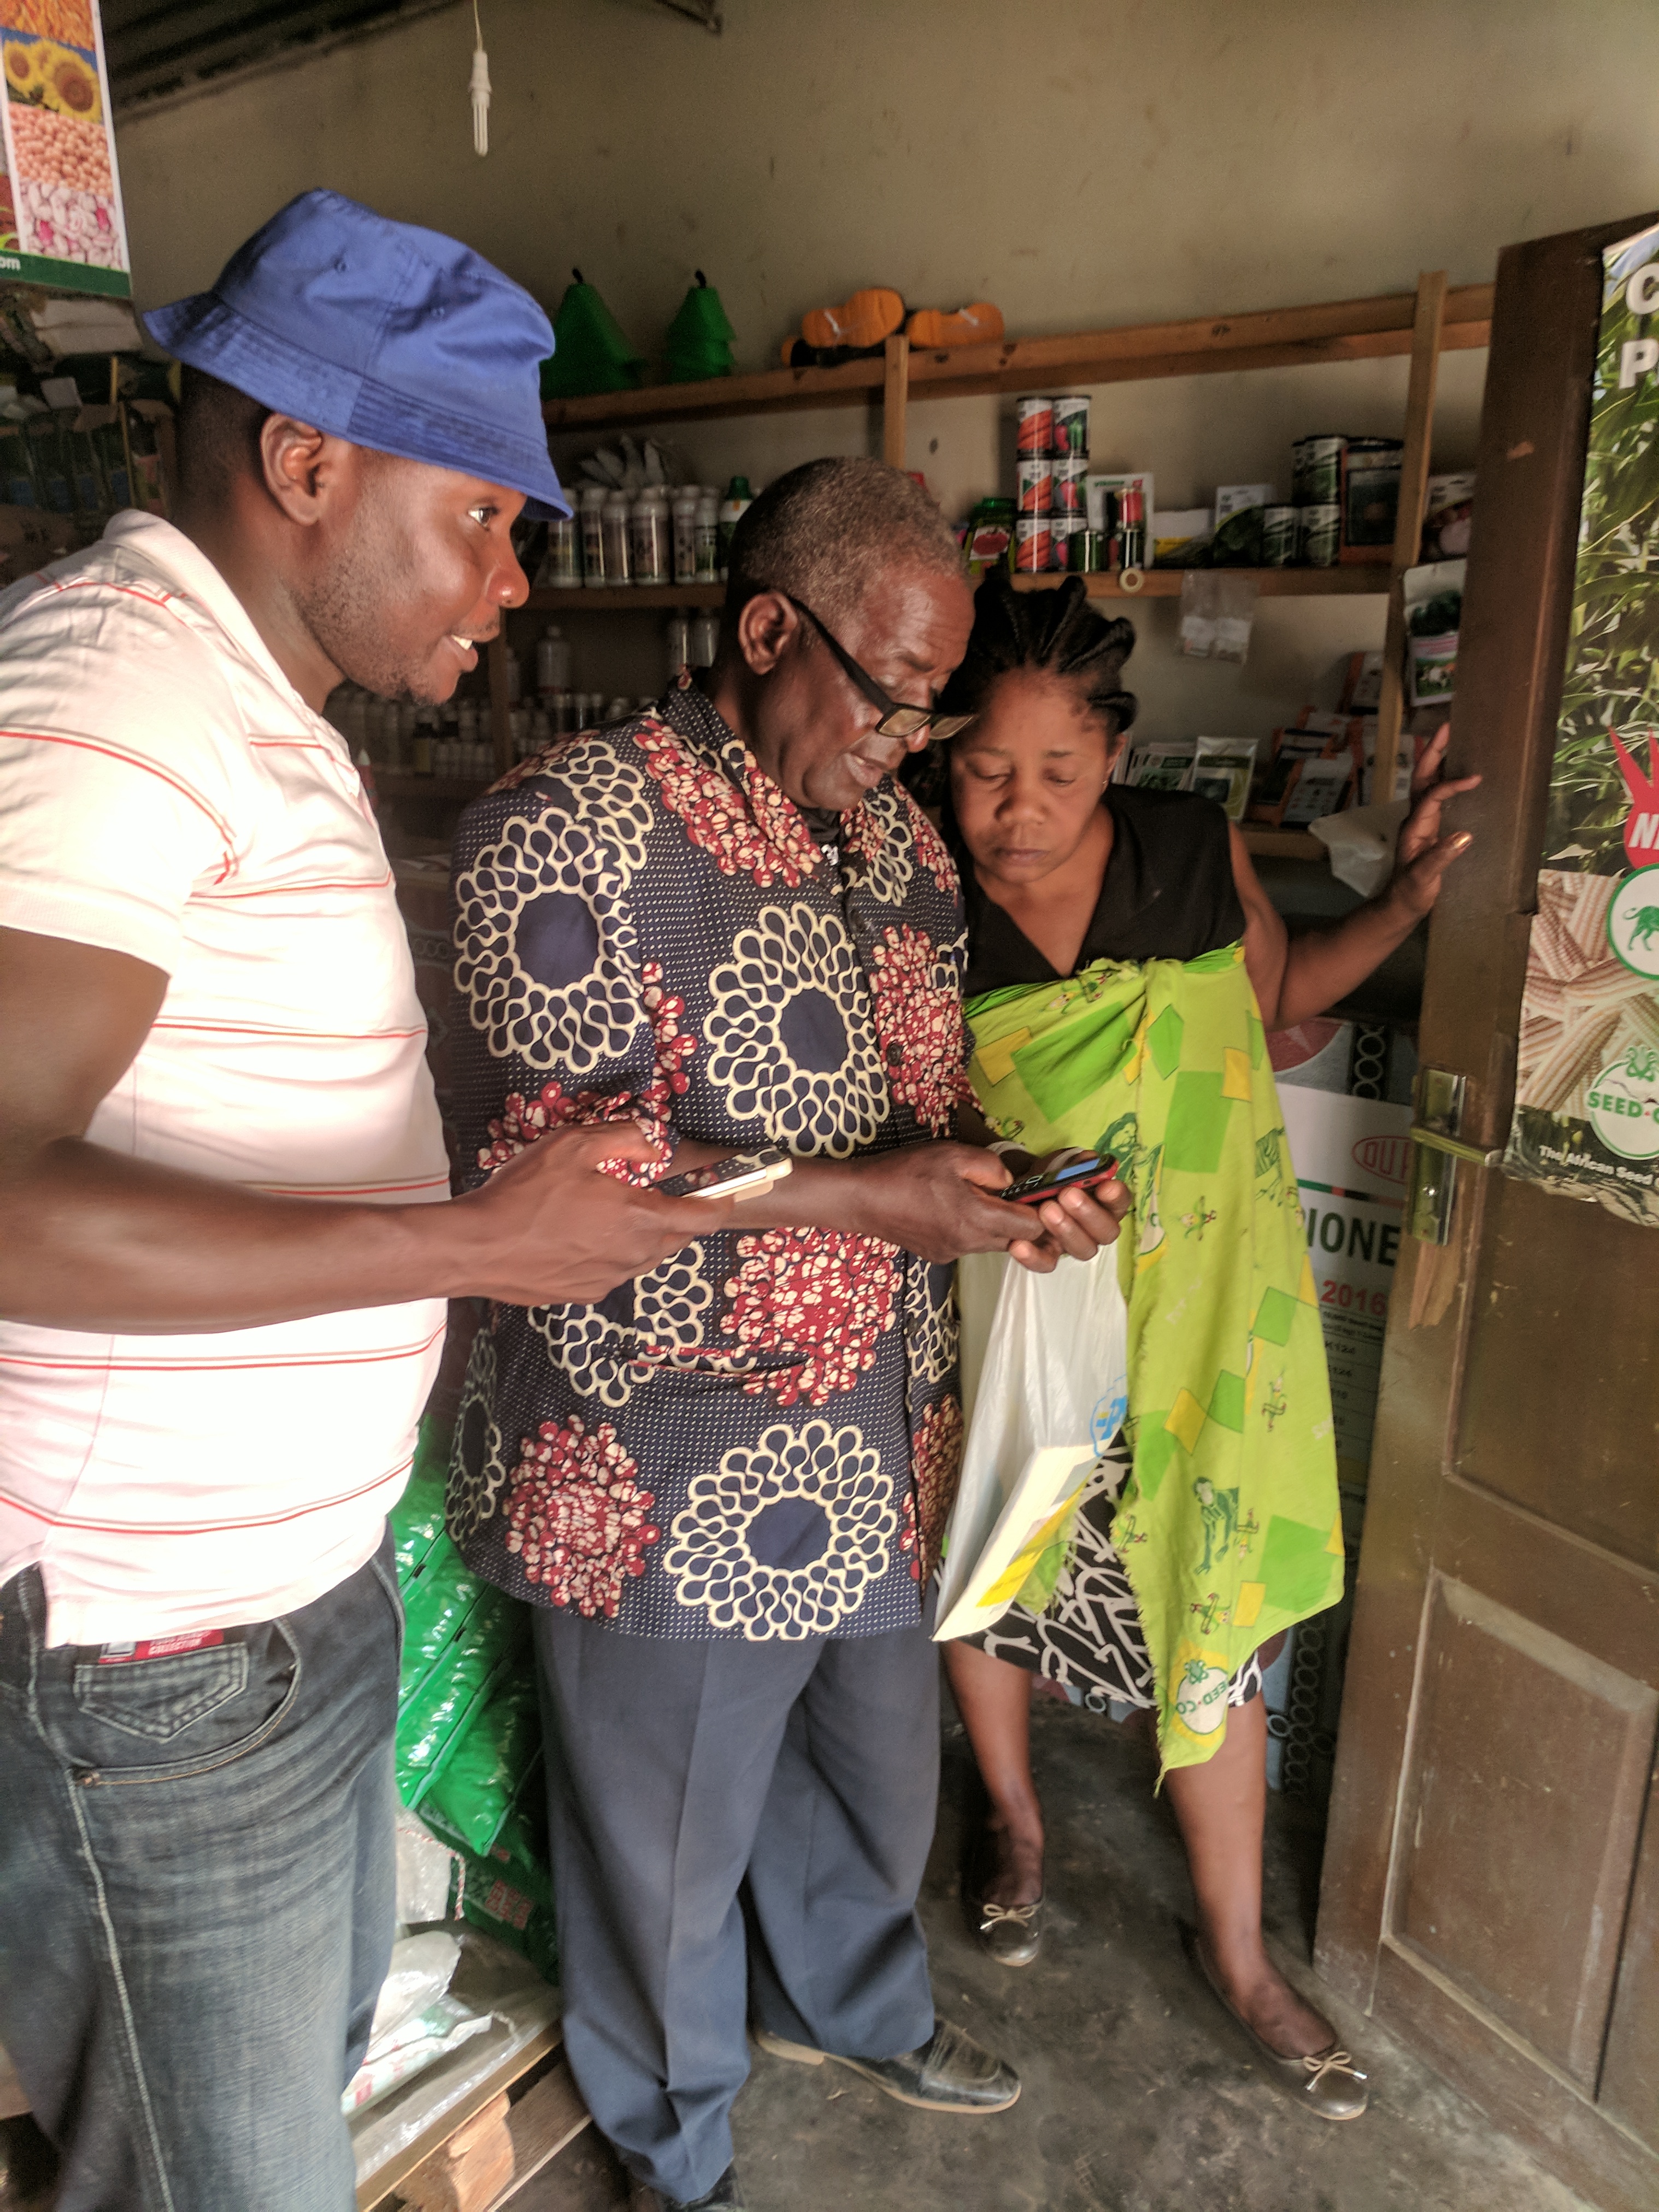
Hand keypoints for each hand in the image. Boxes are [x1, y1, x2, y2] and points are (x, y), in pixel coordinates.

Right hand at [451, 1123, 735, 1304]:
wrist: (478, 1248)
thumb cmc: (524, 1194)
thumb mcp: (574, 1145)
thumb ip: (624, 1139)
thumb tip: (655, 1145)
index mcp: (639, 1218)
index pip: (702, 1218)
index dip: (721, 1203)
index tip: (727, 1193)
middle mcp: (632, 1255)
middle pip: (677, 1239)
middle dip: (679, 1217)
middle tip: (661, 1194)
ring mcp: (609, 1280)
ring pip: (645, 1257)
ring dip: (644, 1236)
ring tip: (613, 1212)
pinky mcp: (584, 1294)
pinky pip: (614, 1271)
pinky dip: (612, 1253)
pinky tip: (581, 1236)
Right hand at [849, 1140, 1060, 1263]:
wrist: (862, 1199)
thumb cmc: (904, 1171)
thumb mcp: (952, 1154)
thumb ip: (990, 1166)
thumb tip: (1010, 1182)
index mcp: (976, 1218)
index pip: (1032, 1227)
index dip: (1042, 1211)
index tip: (1041, 1194)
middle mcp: (968, 1243)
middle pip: (1016, 1239)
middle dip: (1022, 1219)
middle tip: (1016, 1193)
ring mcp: (952, 1253)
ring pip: (992, 1243)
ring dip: (996, 1224)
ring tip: (981, 1197)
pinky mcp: (938, 1255)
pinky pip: (969, 1245)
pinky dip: (973, 1230)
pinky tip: (955, 1208)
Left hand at [1006, 1161, 1131, 1274]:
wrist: (1022, 1191)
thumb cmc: (1050, 1177)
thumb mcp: (1060, 1164)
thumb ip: (1076, 1162)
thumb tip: (1089, 1160)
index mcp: (1105, 1203)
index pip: (1121, 1202)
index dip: (1116, 1196)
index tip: (1105, 1186)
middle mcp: (1096, 1228)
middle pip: (1107, 1232)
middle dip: (1088, 1213)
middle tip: (1067, 1195)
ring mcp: (1074, 1244)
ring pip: (1084, 1249)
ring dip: (1066, 1230)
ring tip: (1046, 1210)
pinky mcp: (1050, 1255)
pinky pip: (1047, 1263)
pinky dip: (1034, 1257)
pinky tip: (1019, 1245)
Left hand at [1386, 722, 1481, 919]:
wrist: (1401, 905)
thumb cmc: (1409, 893)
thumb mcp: (1423, 879)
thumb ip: (1439, 858)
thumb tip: (1463, 836)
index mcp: (1415, 827)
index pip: (1432, 796)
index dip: (1451, 784)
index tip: (1475, 778)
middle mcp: (1417, 819)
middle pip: (1423, 778)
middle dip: (1434, 752)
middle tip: (1447, 728)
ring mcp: (1423, 822)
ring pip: (1429, 783)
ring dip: (1439, 760)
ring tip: (1455, 738)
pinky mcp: (1431, 828)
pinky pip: (1438, 796)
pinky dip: (1448, 780)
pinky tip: (1463, 773)